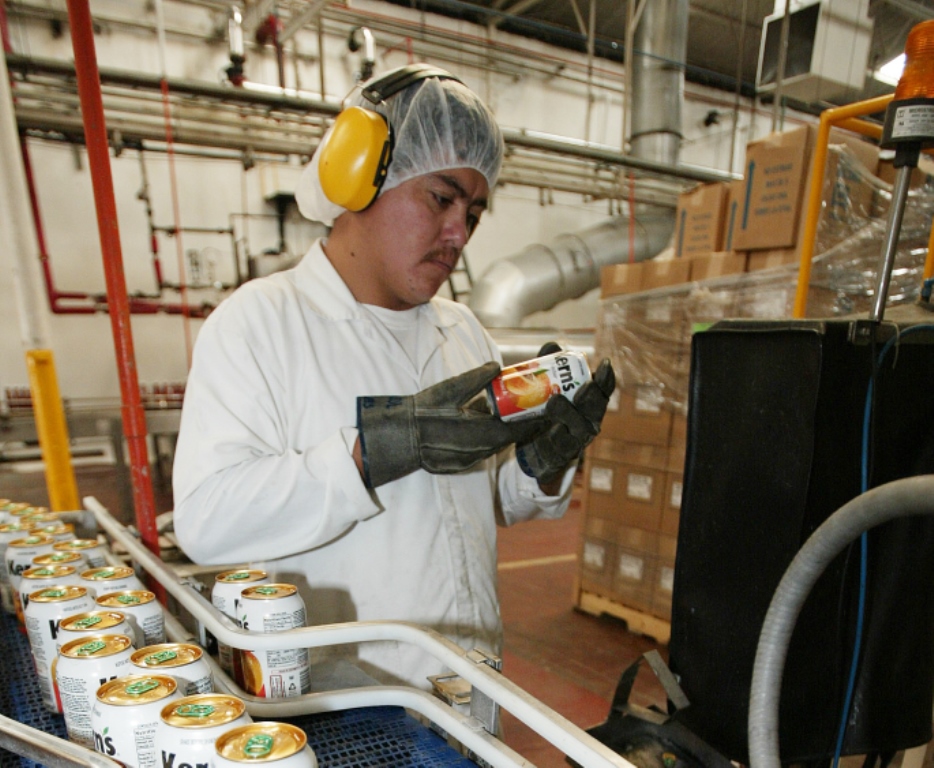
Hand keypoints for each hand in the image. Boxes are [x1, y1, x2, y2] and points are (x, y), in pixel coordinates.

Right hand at [357, 362, 545, 487]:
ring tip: (515, 415)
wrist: (398, 437)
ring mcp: (468, 460)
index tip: (546, 410)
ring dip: (506, 432)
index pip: (517, 431)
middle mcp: (478, 451)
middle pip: (509, 440)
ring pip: (496, 446)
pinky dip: (490, 439)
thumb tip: (497, 367)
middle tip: (533, 409)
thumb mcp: (450, 390)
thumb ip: (476, 379)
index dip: (533, 421)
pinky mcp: (459, 464)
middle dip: (522, 425)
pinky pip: (482, 450)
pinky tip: (489, 425)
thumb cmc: (422, 413)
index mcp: (480, 434)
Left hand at [516, 344, 615, 486]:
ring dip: (568, 414)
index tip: (605, 364)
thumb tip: (553, 346)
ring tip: (553, 402)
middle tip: (586, 384)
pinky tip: (549, 429)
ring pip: (580, 428)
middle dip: (591, 395)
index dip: (607, 378)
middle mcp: (589, 421)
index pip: (603, 389)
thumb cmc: (542, 413)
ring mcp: (577, 440)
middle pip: (595, 408)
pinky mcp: (563, 456)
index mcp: (588, 403)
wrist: (530, 448)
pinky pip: (562, 446)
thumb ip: (547, 368)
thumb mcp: (542, 389)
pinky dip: (554, 436)